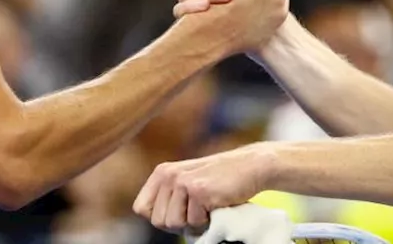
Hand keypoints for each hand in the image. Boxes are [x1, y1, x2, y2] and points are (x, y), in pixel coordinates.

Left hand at [133, 143, 275, 233]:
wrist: (251, 167)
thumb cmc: (221, 181)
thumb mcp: (187, 184)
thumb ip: (169, 198)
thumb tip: (157, 222)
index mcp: (162, 172)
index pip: (141, 209)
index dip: (160, 217)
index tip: (180, 212)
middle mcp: (168, 175)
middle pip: (158, 221)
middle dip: (179, 224)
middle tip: (199, 210)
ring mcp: (183, 182)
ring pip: (174, 224)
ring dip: (194, 222)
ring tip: (208, 206)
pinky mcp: (198, 190)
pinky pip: (194, 222)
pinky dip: (207, 220)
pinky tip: (217, 203)